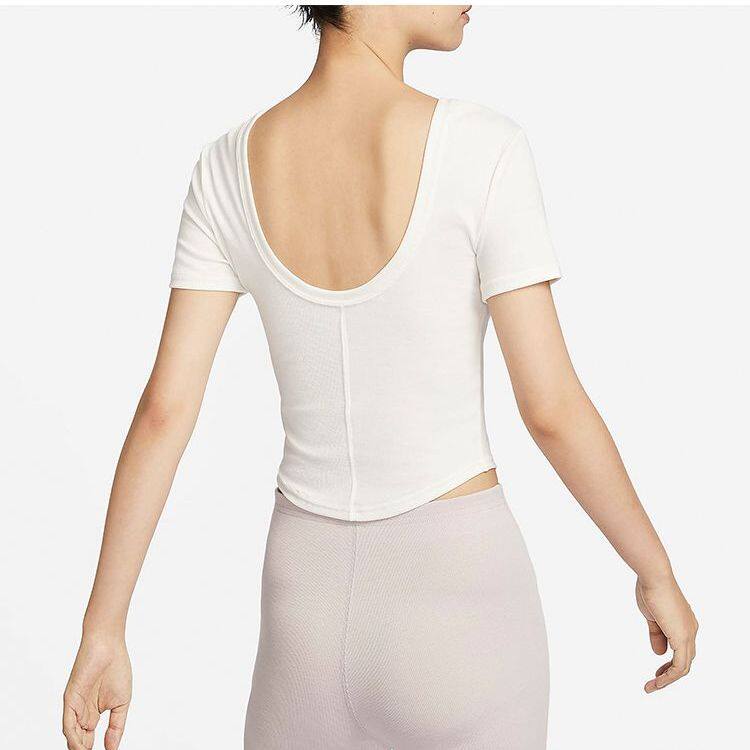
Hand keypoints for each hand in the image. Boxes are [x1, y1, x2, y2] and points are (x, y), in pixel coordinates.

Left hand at [63, 635, 131, 749]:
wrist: (109, 646)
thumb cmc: (116, 667)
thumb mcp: (122, 702)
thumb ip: (116, 726)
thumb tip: (113, 748)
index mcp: (93, 713)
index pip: (88, 739)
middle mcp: (81, 713)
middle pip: (79, 741)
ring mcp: (75, 707)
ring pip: (72, 736)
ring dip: (79, 749)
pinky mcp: (70, 700)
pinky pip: (68, 724)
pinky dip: (73, 738)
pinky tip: (80, 747)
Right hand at [636, 575, 697, 692]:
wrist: (653, 577)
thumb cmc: (651, 590)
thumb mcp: (652, 617)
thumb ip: (657, 635)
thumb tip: (659, 653)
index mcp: (685, 624)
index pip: (682, 650)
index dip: (669, 663)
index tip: (656, 670)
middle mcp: (690, 630)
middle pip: (685, 660)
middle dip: (670, 674)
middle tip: (655, 681)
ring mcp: (688, 634)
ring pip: (683, 666)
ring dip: (668, 679)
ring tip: (652, 686)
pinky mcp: (682, 638)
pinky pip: (680, 666)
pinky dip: (669, 677)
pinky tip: (657, 681)